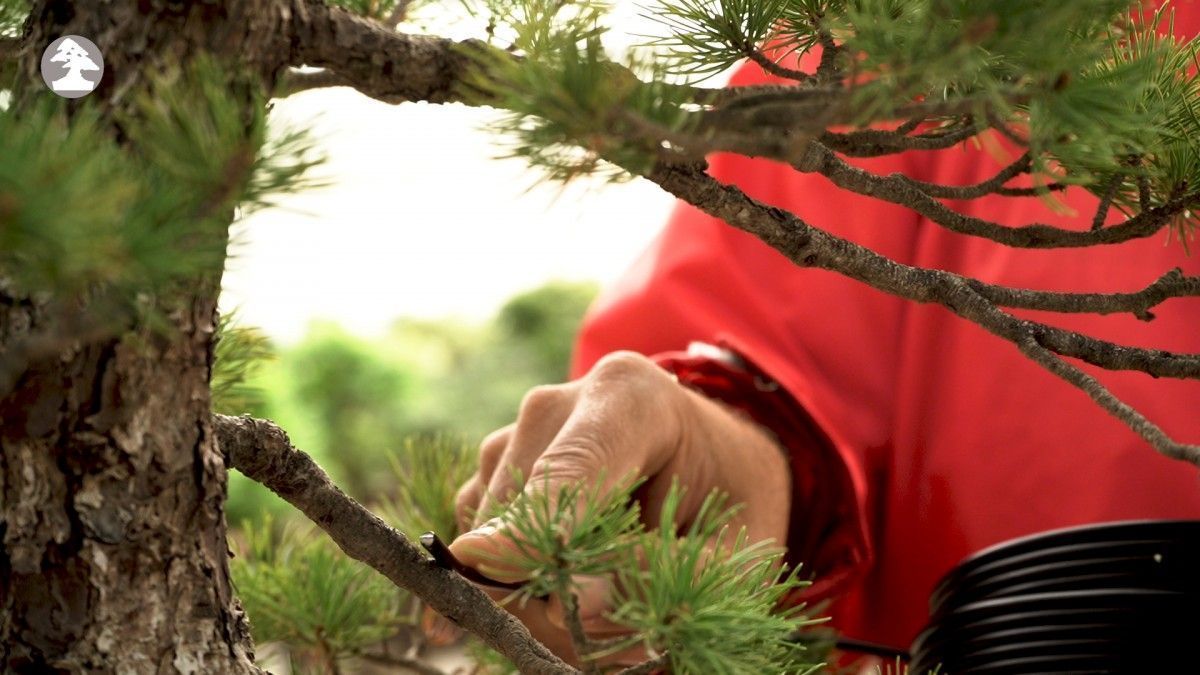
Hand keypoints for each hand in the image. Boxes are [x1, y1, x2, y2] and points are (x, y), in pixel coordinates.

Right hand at [447, 351, 791, 665]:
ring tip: (614, 594)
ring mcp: (514, 434)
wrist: (708, 460)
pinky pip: (480, 546)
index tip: (485, 560)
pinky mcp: (489, 471)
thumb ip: (662, 574)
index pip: (573, 466)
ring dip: (542, 591)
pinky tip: (577, 577)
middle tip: (623, 623)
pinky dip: (520, 581)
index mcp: (632, 398)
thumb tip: (572, 602)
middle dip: (557, 584)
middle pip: (522, 514)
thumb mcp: (733, 550)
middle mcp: (558, 404)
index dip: (532, 520)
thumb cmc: (728, 502)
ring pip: (490, 538)